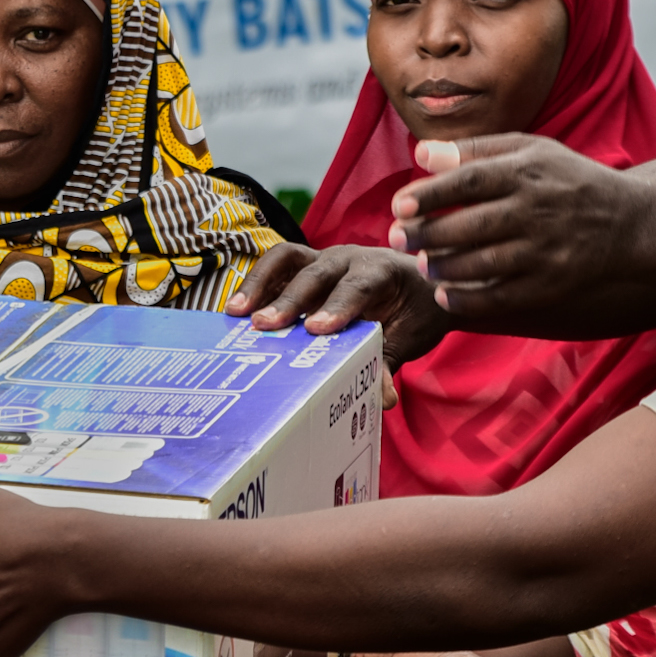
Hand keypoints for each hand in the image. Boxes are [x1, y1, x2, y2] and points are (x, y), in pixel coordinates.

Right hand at [222, 243, 447, 363]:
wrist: (421, 283)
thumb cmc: (415, 309)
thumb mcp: (410, 338)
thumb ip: (389, 362)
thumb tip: (381, 398)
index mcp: (381, 271)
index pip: (357, 286)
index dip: (336, 306)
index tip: (315, 329)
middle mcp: (349, 258)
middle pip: (315, 272)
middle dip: (288, 300)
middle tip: (262, 326)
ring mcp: (323, 258)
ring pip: (287, 259)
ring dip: (259, 283)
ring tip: (235, 312)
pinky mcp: (304, 266)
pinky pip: (275, 266)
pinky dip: (255, 284)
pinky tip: (234, 310)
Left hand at [386, 136, 640, 320]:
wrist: (626, 222)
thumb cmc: (565, 180)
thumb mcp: (528, 150)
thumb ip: (473, 151)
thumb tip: (420, 154)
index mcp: (526, 172)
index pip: (469, 181)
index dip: (431, 194)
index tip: (399, 205)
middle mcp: (536, 211)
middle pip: (471, 225)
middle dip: (427, 234)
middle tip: (396, 238)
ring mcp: (545, 250)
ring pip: (484, 264)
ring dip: (444, 268)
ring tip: (422, 265)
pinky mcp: (551, 284)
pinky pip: (502, 297)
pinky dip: (469, 300)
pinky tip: (443, 295)